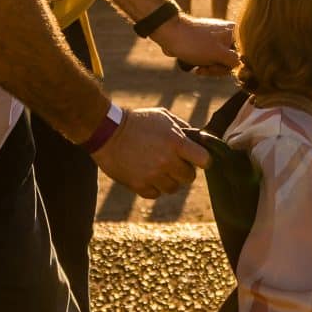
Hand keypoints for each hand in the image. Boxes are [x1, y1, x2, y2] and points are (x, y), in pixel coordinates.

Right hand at [91, 106, 207, 199]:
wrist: (107, 132)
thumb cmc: (137, 121)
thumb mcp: (163, 117)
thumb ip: (183, 128)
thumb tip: (198, 140)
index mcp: (176, 142)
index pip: (204, 160)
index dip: (202, 160)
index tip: (197, 159)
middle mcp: (167, 161)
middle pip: (189, 178)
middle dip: (184, 170)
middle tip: (173, 162)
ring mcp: (152, 175)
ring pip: (173, 188)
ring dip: (168, 180)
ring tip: (158, 169)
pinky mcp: (139, 185)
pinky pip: (155, 194)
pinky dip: (153, 187)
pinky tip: (147, 175)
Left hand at [151, 12, 238, 75]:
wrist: (170, 34)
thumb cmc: (195, 43)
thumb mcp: (219, 54)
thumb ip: (236, 61)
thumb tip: (244, 67)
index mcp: (235, 33)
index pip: (245, 56)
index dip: (234, 66)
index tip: (221, 68)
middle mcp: (229, 35)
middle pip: (233, 61)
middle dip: (219, 69)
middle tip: (207, 68)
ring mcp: (217, 40)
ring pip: (222, 62)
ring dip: (211, 69)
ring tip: (199, 68)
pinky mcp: (207, 45)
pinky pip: (212, 60)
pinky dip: (206, 65)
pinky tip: (197, 68)